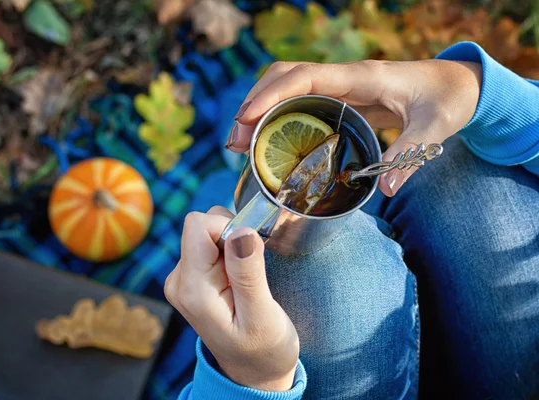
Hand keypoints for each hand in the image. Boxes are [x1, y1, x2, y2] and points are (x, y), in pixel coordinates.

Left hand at [164, 207, 298, 390]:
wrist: (253, 372)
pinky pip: (209, 245)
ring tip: (246, 280)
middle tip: (251, 273)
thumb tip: (241, 231)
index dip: (229, 228)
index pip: (198, 225)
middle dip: (233, 238)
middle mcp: (179, 281)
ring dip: (232, 247)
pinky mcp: (191, 278)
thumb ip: (248, 273)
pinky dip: (229, 254)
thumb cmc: (263, 350)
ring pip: (207, 233)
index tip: (250, 253)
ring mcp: (183, 280)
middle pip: (202, 226)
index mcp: (192, 289)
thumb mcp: (262, 315)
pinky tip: (239, 281)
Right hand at [226, 59, 482, 195]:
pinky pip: (300, 103)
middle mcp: (344, 78)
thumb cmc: (448, 99)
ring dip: (260, 112)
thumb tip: (386, 190)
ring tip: (242, 146)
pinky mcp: (340, 101)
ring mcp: (339, 87)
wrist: (456, 85)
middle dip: (254, 104)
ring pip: (287, 88)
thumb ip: (411, 154)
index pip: (304, 76)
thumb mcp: (437, 126)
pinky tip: (270, 144)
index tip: (245, 119)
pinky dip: (278, 119)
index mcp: (361, 76)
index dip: (271, 95)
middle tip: (236, 143)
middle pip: (285, 77)